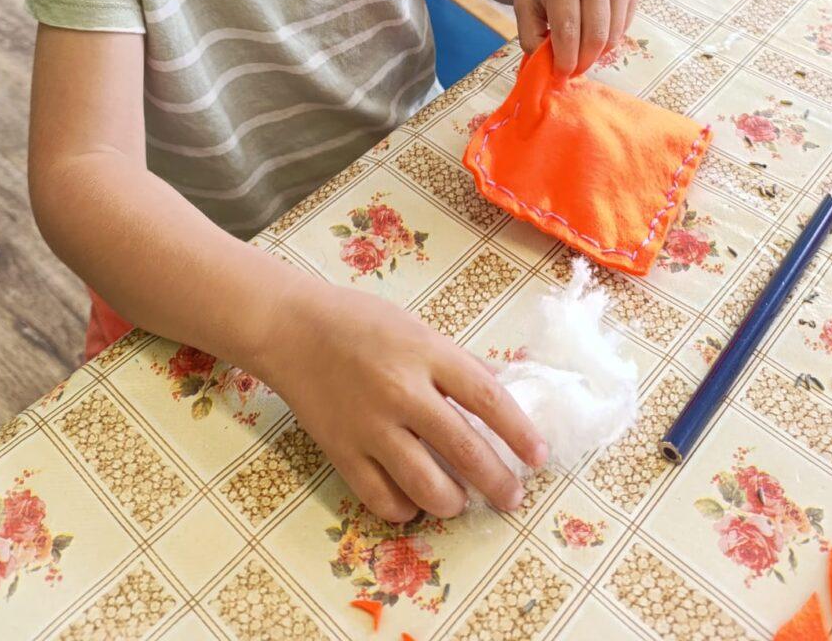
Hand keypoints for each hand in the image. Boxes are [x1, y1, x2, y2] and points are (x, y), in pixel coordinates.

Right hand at [258, 280, 547, 522]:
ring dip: (454, 501)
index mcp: (427, 353)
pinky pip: (383, 498)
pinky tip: (414, 501)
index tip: (538, 456)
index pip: (489, 399)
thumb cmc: (360, 322)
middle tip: (511, 496)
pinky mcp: (342, 451)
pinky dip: (405, 509)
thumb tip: (501, 398)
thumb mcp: (417, 329)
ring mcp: (370, 425)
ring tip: (461, 501)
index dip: (520, 433)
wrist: (292, 328)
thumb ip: (456, 365)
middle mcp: (402, 391)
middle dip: (498, 482)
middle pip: (465, 450)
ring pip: (427, 485)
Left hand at [513, 0, 637, 74]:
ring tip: (577, 50)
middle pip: (595, 37)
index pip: (568, 30)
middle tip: (570, 71)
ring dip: (595, 53)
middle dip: (582, 62)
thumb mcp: (523, 2)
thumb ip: (530, 35)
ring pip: (612, 37)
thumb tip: (547, 66)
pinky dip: (607, 40)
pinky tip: (590, 30)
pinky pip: (623, 30)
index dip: (564, 60)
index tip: (558, 76)